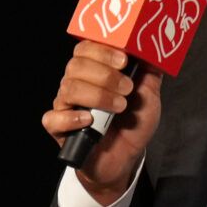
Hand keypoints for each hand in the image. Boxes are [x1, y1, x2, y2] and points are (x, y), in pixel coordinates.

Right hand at [41, 40, 162, 203]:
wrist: (125, 157)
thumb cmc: (132, 124)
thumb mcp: (148, 96)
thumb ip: (149, 73)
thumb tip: (153, 50)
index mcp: (93, 72)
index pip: (85, 49)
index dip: (102, 51)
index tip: (124, 61)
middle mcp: (76, 84)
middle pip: (76, 66)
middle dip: (106, 75)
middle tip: (127, 88)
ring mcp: (66, 106)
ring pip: (69, 89)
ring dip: (98, 96)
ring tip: (119, 107)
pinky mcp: (59, 129)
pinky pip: (53, 118)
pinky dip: (72, 118)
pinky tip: (89, 121)